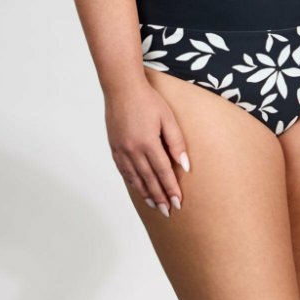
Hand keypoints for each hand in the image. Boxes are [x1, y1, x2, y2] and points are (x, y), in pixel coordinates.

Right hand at [104, 79, 190, 217]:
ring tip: (155, 205)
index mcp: (148, 143)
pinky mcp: (114, 148)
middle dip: (160, 197)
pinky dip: (133, 182)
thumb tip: (185, 166)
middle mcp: (133, 150)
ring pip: (135, 178)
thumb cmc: (148, 100)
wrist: (122, 88)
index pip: (163, 172)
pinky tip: (139, 188)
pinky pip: (124, 171)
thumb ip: (176, 142)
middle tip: (168, 211)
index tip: (178, 202)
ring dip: (146, 194)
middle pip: (149, 180)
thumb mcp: (167, 118)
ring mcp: (121, 150)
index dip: (171, 188)